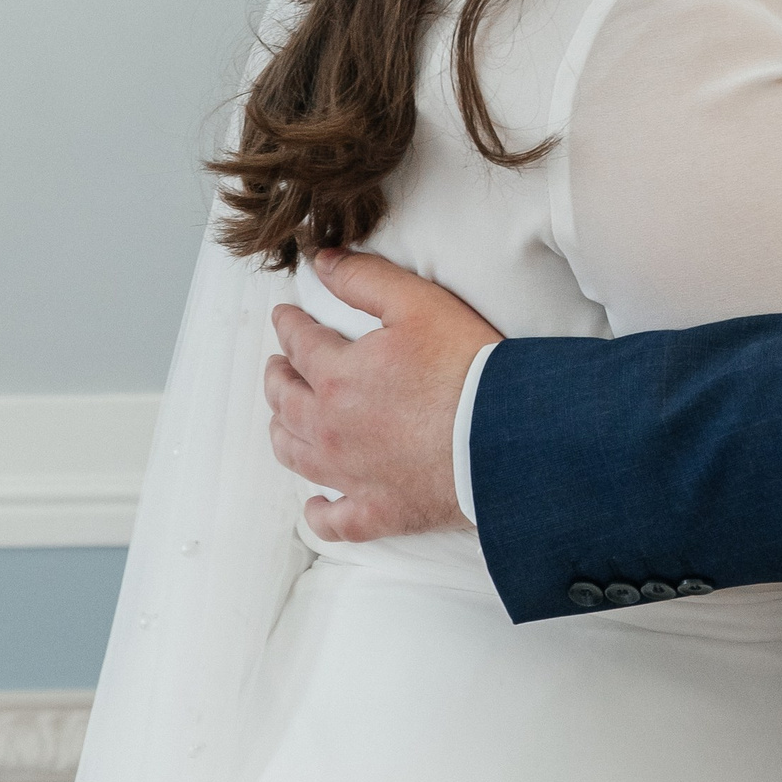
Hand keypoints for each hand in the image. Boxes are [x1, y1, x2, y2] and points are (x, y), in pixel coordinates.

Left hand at [264, 248, 501, 544]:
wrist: (505, 437)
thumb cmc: (466, 369)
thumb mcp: (418, 303)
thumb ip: (364, 279)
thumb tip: (322, 261)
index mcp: (335, 374)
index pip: (297, 342)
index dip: (288, 324)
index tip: (284, 317)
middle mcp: (328, 427)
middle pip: (284, 399)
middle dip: (277, 375)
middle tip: (278, 364)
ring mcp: (349, 474)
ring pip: (294, 454)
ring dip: (283, 430)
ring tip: (285, 418)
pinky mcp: (376, 510)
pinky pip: (332, 520)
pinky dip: (318, 511)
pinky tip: (316, 502)